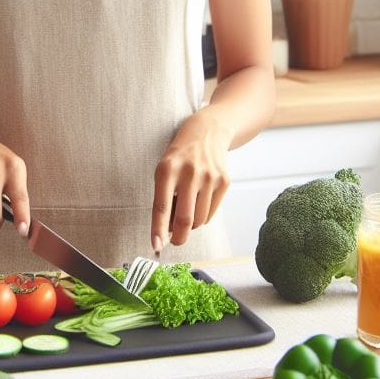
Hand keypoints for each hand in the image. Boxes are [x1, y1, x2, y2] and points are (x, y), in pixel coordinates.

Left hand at [151, 109, 231, 250]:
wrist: (208, 132)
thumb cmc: (180, 156)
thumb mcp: (165, 169)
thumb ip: (164, 196)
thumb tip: (167, 231)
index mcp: (167, 169)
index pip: (161, 206)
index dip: (158, 229)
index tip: (155, 246)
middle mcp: (189, 173)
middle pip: (184, 219)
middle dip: (178, 237)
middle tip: (175, 241)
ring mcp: (209, 177)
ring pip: (199, 219)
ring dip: (191, 225)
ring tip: (187, 211)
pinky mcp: (224, 181)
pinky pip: (211, 213)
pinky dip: (203, 216)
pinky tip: (199, 202)